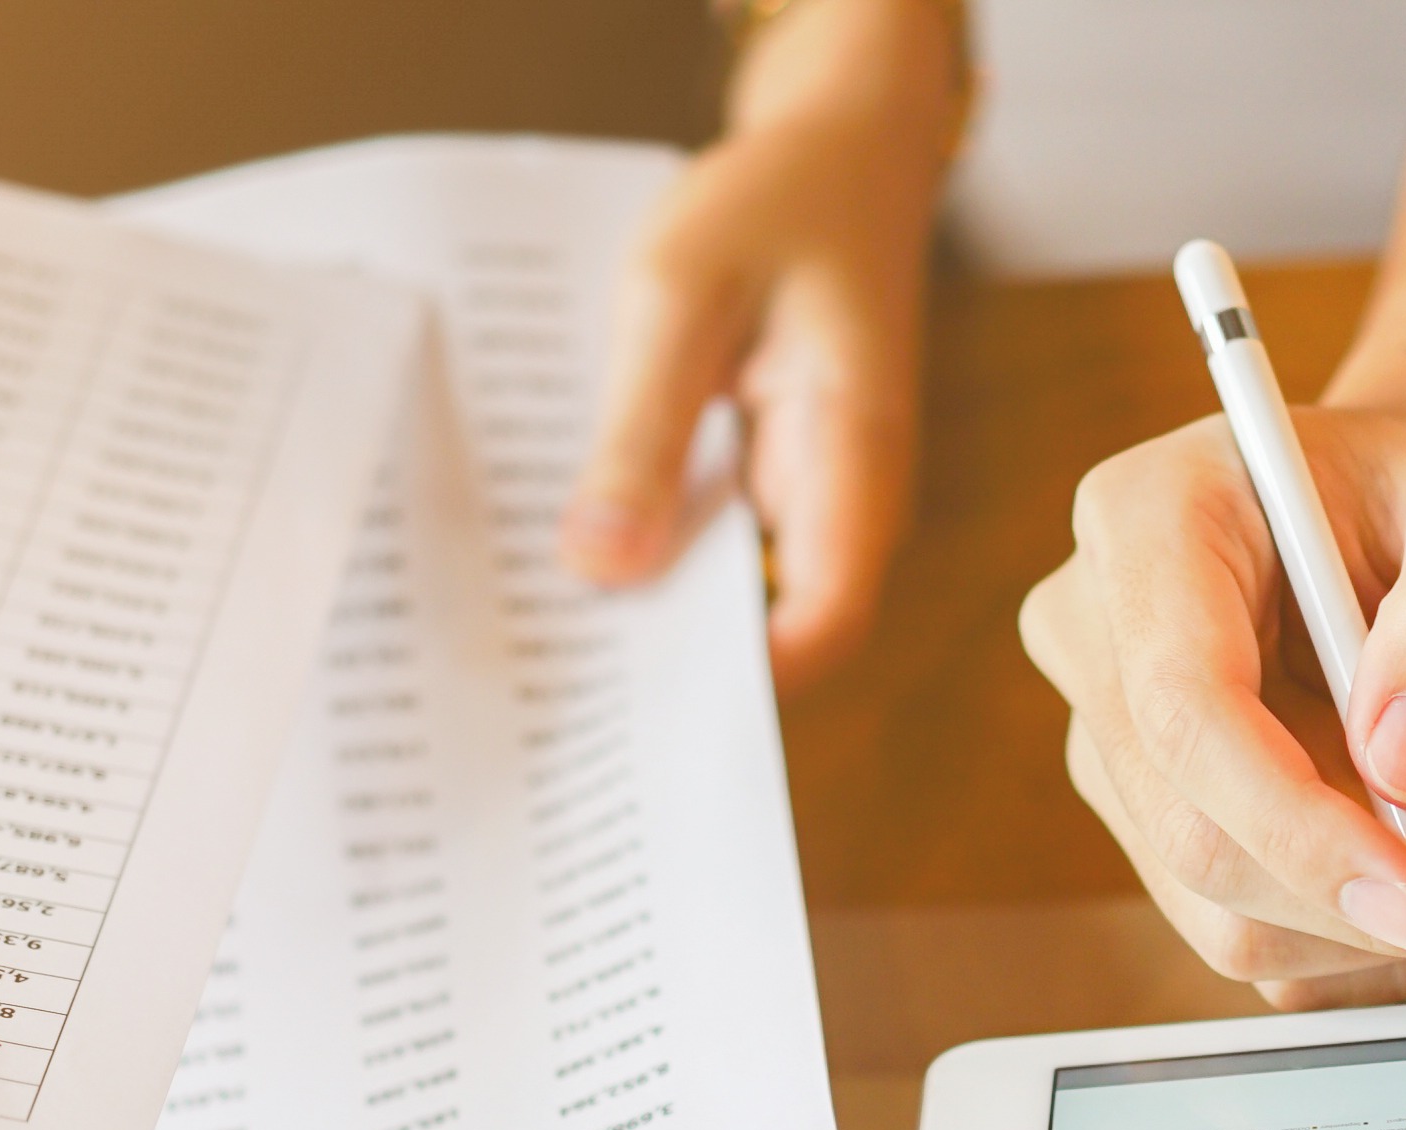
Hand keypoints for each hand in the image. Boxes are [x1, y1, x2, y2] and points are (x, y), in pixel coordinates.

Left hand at [558, 5, 952, 687]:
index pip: (821, 622)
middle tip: (554, 678)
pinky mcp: (787, 471)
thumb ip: (643, 433)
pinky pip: (727, 537)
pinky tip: (584, 535)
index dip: (735, 686)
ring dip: (661, 602)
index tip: (623, 706)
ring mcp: (822, 488)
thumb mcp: (680, 296)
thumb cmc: (773, 204)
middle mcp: (853, 494)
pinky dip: (662, 542)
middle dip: (675, 660)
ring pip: (747, 589)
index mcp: (854, 456)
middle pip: (779, 627)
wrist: (842, 146)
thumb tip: (602, 570)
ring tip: (552, 622)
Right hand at [1021, 392, 1405, 1008]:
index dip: (1295, 827)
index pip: (1185, 711)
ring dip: (1374, 928)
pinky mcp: (1157, 811)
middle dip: (1359, 903)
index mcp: (1147, 518)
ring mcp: (1114, 732)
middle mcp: (1098, 631)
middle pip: (1192, 834)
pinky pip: (1249, 927)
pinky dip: (1358, 935)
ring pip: (1219, 907)